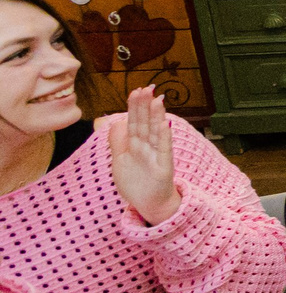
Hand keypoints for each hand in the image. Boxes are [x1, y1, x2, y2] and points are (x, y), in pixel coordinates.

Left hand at [107, 88, 178, 225]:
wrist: (149, 204)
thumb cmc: (136, 183)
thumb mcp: (119, 161)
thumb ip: (117, 141)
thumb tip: (113, 122)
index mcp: (135, 146)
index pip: (134, 123)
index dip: (134, 108)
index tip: (136, 91)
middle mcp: (147, 148)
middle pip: (144, 124)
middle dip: (144, 107)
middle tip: (146, 89)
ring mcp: (156, 156)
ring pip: (155, 133)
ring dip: (156, 116)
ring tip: (157, 100)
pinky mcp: (164, 167)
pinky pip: (164, 149)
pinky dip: (165, 137)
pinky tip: (165, 124)